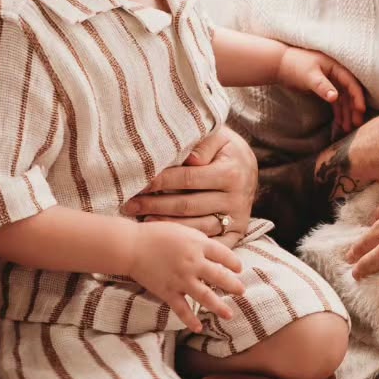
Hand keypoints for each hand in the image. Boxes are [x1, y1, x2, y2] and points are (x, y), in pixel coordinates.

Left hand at [122, 125, 257, 240]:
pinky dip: (188, 240)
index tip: (139, 183)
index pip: (188, 179)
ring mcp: (236, 218)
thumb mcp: (218, 136)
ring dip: (167, 225)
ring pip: (196, 227)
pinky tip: (167, 236)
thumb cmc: (225, 148)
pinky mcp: (237, 233)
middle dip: (155, 205)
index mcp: (231, 173)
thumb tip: (189, 159)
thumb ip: (203, 144)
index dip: (161, 181)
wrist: (248, 166)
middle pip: (187, 205)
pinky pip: (209, 241)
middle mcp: (236, 198)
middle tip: (130, 205)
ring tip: (142, 222)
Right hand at [122, 220, 246, 331]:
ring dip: (219, 307)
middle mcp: (193, 263)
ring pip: (206, 297)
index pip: (224, 255)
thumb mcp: (182, 230)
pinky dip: (190, 320)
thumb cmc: (156, 234)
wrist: (131, 246)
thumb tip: (214, 252)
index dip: (234, 262)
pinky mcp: (168, 292)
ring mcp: (181, 279)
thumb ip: (199, 240)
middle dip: (233, 286)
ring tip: (229, 315)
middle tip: (241, 291)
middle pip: (220, 277)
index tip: (239, 268)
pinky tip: (199, 328)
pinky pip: (182, 309)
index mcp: (198, 244)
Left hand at [276, 46, 367, 137]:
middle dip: (353, 109)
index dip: (357, 96)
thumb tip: (335, 97)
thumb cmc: (295, 65)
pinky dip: (338, 114)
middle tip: (357, 124)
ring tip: (347, 129)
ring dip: (346, 114)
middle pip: (349, 94)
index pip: (351, 83)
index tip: (360, 110)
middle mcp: (336, 75)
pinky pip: (335, 104)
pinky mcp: (324, 90)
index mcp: (336, 68)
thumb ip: (322, 86)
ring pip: (343, 101)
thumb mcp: (309, 75)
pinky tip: (340, 126)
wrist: (280, 65)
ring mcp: (331, 83)